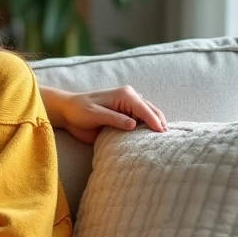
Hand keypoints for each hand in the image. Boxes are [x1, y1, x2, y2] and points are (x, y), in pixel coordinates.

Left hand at [53, 85, 167, 143]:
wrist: (69, 113)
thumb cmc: (79, 110)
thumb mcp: (94, 114)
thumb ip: (113, 119)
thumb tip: (133, 125)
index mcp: (125, 95)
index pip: (144, 108)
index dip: (154, 121)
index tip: (162, 132)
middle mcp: (131, 99)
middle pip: (152, 111)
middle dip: (160, 123)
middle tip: (168, 139)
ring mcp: (130, 108)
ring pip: (149, 117)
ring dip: (155, 127)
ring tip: (165, 141)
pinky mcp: (126, 118)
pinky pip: (141, 124)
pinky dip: (147, 131)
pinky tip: (152, 140)